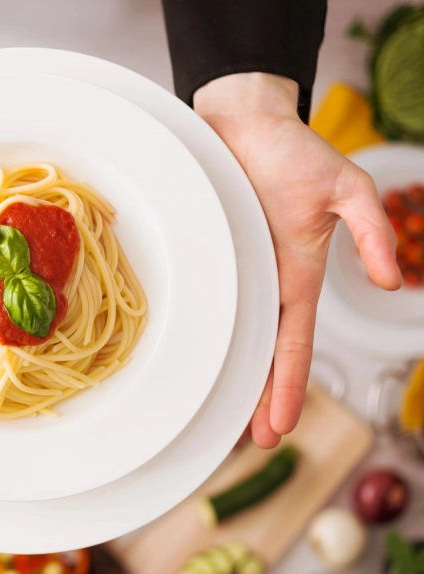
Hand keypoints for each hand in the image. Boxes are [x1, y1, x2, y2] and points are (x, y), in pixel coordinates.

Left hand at [195, 73, 401, 447]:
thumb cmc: (295, 151)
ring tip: (222, 416)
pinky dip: (202, 333)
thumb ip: (371, 229)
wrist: (244, 122)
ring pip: (232, 336)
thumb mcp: (347, 188)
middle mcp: (264, 282)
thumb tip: (389, 276)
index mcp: (296, 275)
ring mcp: (235, 272)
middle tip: (251, 442)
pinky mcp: (209, 256)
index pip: (293, 343)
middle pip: (261, 353)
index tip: (280, 426)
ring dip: (229, 376)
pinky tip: (191, 356)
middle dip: (260, 397)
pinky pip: (205, 302)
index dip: (287, 386)